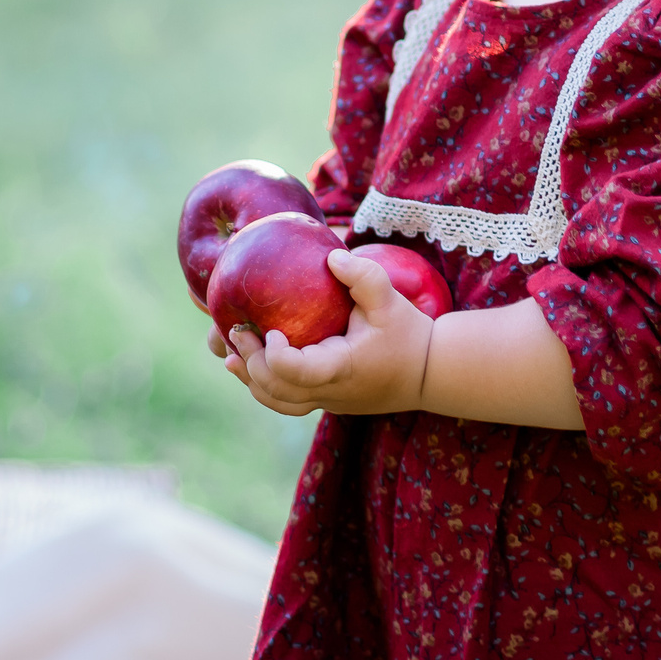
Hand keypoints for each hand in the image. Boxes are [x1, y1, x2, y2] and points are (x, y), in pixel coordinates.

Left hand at [220, 248, 434, 417]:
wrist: (429, 373)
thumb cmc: (409, 334)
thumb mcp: (390, 300)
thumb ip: (363, 276)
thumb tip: (330, 257)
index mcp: (341, 368)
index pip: (295, 372)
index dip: (274, 355)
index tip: (273, 330)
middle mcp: (330, 392)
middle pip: (276, 390)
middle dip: (251, 362)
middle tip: (237, 331)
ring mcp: (327, 402)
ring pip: (278, 402)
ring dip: (252, 381)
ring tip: (231, 357)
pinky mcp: (327, 402)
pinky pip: (288, 402)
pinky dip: (266, 387)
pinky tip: (252, 367)